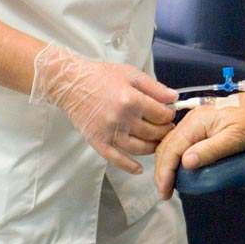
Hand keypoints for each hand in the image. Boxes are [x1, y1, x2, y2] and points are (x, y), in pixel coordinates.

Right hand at [30, 43, 178, 174]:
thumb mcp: (130, 74)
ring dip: (153, 147)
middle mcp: (121, 119)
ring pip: (139, 148)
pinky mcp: (98, 141)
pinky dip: (129, 166)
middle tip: (167, 128)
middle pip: (153, 133)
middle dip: (164, 131)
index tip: (169, 114)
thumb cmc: (100, 76)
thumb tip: (174, 98)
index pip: (161, 115)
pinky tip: (139, 169)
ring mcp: (109, 132)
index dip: (169, 115)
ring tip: (157, 142)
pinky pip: (116, 159)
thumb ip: (154, 87)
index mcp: (131, 100)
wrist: (70, 83)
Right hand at [155, 88, 244, 198]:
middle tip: (165, 191)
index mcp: (196, 122)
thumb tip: (186, 163)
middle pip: (166, 146)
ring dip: (166, 163)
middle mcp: (191, 119)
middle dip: (162, 170)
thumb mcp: (235, 139)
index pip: (171, 149)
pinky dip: (174, 155)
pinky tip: (179, 166)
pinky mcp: (200, 123)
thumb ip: (210, 150)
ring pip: (170, 143)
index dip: (164, 172)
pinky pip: (179, 140)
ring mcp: (194, 120)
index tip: (165, 191)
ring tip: (169, 182)